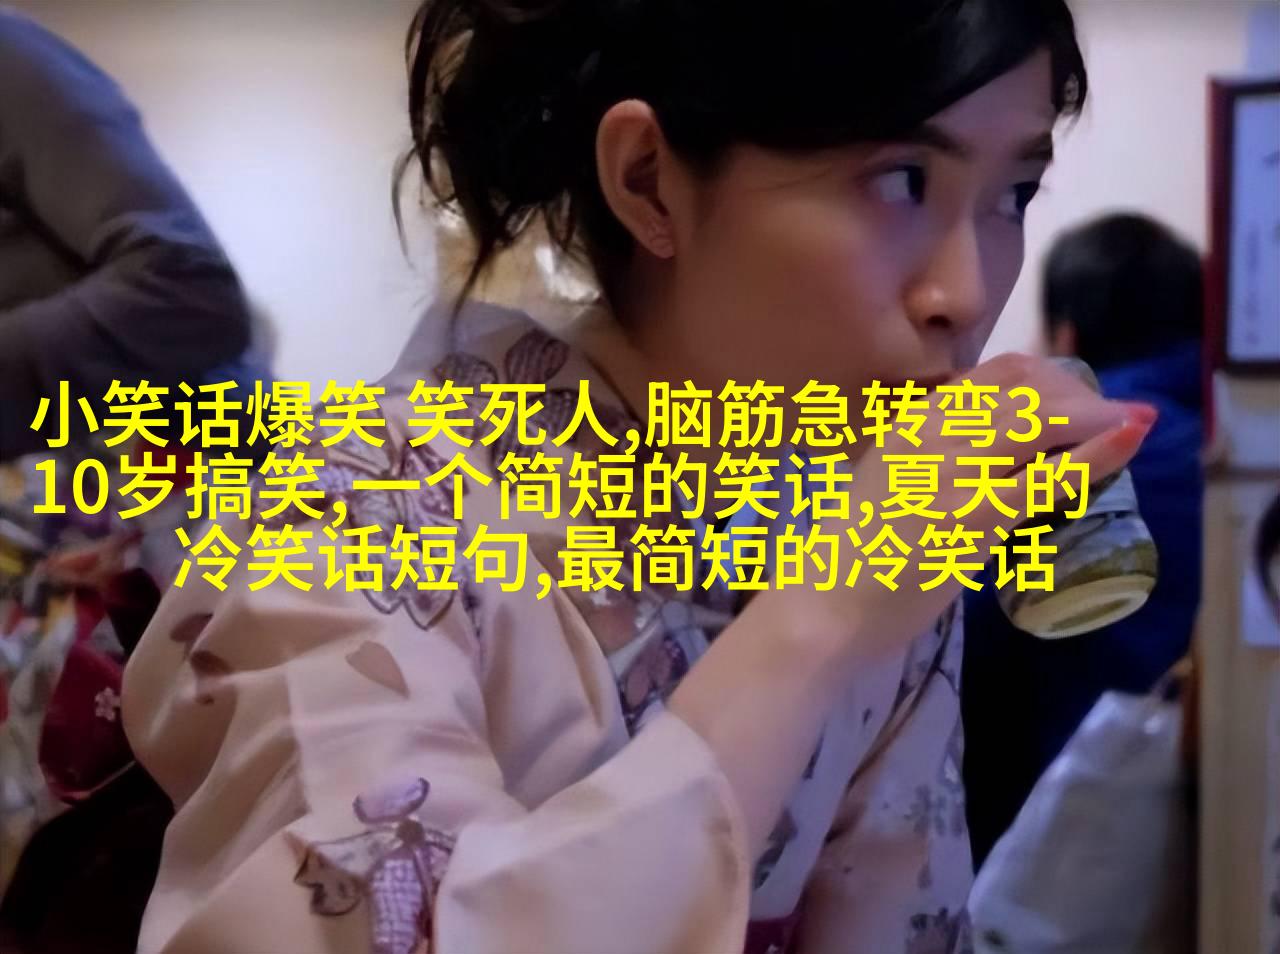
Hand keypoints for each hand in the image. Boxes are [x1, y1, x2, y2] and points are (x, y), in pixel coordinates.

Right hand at [798, 353, 1157, 657]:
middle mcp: (933, 430)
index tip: (1075, 400)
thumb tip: (989, 465)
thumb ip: (932, 465)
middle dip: (1081, 397)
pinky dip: (1100, 452)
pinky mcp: (976, 512)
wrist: (824, 606)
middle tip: (1111, 421)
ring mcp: (955, 468)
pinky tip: (1131, 437)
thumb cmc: (852, 559)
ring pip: (1043, 420)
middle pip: (1027, 387)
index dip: (1048, 378)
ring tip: (1135, 423)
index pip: (995, 374)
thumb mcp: (889, 487)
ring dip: (1099, 417)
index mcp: (910, 422)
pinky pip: (1051, 474)